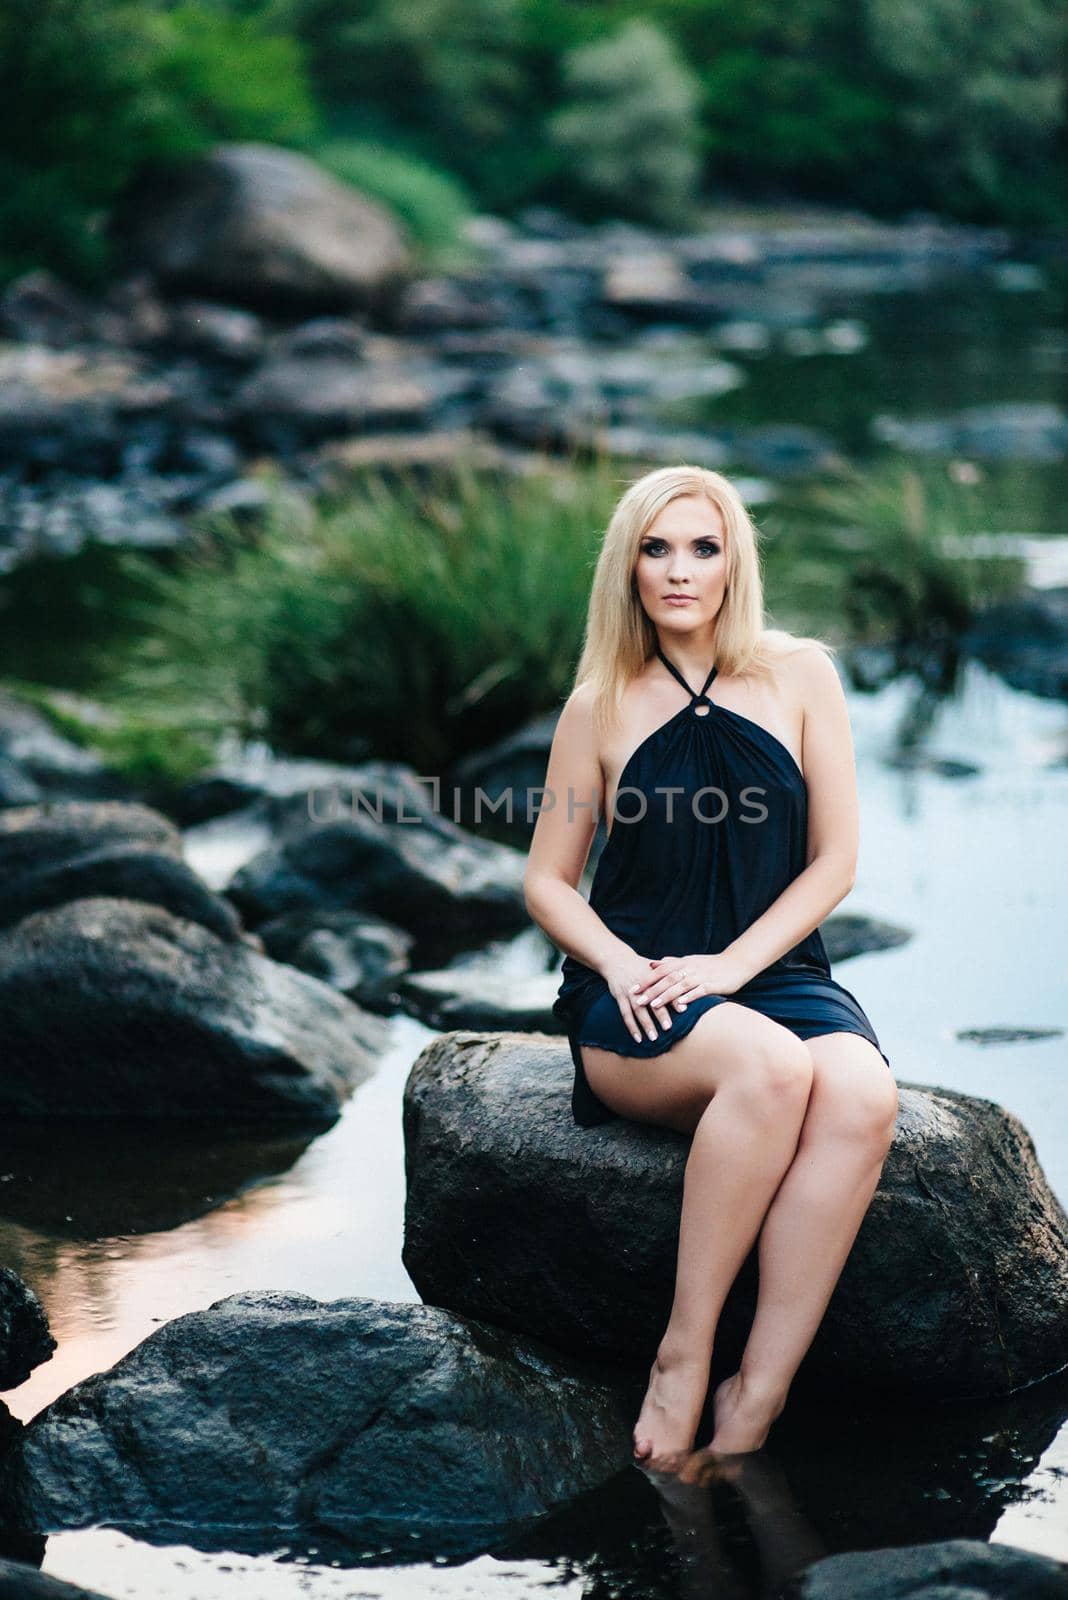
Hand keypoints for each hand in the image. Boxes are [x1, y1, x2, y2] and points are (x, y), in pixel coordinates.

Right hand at [600, 950, 677, 1042]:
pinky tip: (638, 1038)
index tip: (684, 1010)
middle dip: (660, 1014)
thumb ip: (671, 975)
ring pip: (638, 1009)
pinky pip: (625, 1014)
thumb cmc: (641, 965)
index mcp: (653, 976)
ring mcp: (630, 991)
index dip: (674, 998)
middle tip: (669, 1028)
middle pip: (652, 1000)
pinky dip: (632, 1027)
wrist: (617, 959)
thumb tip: (690, 984)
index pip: (666, 987)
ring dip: (646, 1024)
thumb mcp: (655, 967)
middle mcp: (642, 984)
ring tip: (654, 1038)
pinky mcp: (620, 996)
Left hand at [629, 952, 747, 1013]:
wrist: (736, 963)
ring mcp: (701, 976)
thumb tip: (652, 964)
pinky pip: (699, 991)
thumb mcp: (689, 961)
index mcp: (683, 963)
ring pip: (680, 985)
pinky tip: (680, 1005)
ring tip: (654, 1005)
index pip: (660, 970)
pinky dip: (689, 997)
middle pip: (667, 979)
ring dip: (666, 995)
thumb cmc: (710, 964)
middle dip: (651, 990)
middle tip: (637, 1000)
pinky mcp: (712, 984)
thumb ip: (670, 963)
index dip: (646, 980)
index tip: (632, 989)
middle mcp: (689, 968)